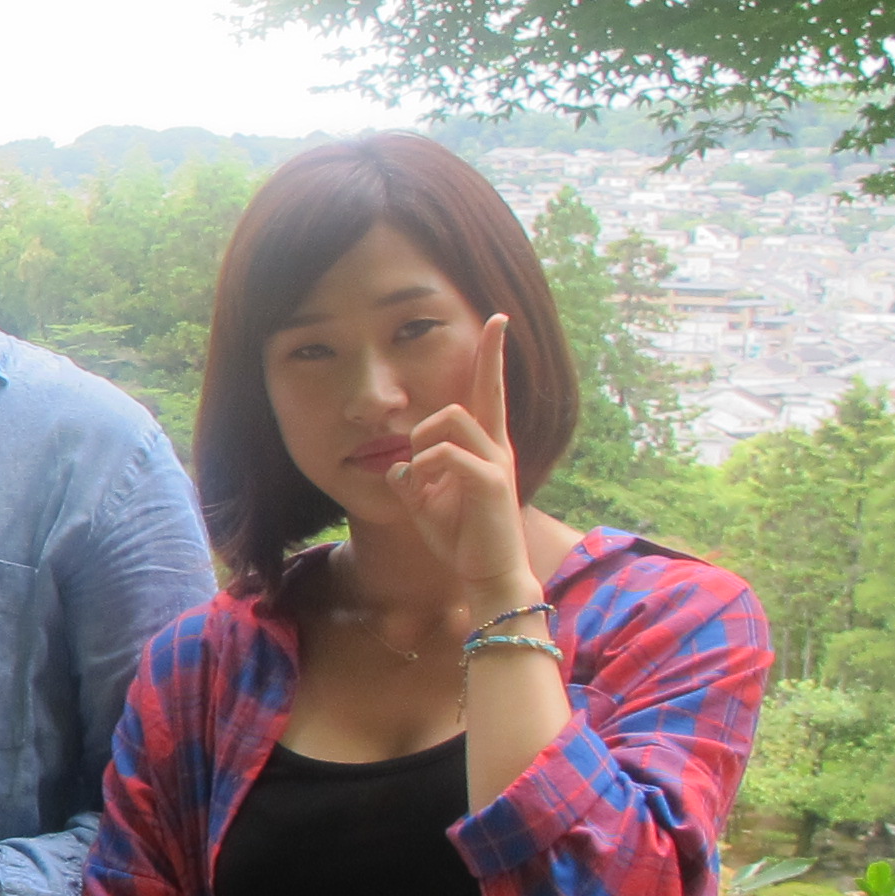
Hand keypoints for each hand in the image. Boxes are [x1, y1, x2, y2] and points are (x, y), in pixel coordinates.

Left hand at [389, 313, 532, 598]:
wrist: (488, 575)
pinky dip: (423, 469)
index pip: (489, 393)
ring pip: (454, 418)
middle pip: (482, 392)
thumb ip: (413, 480)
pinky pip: (445, 455)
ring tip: (422, 473)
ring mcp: (497, 462)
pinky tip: (423, 491)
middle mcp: (497, 448)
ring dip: (424, 440)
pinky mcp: (491, 481)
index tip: (497, 320)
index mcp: (485, 448)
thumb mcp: (427, 503)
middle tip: (481, 352)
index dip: (492, 356)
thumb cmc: (462, 539)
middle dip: (479, 366)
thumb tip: (397, 465)